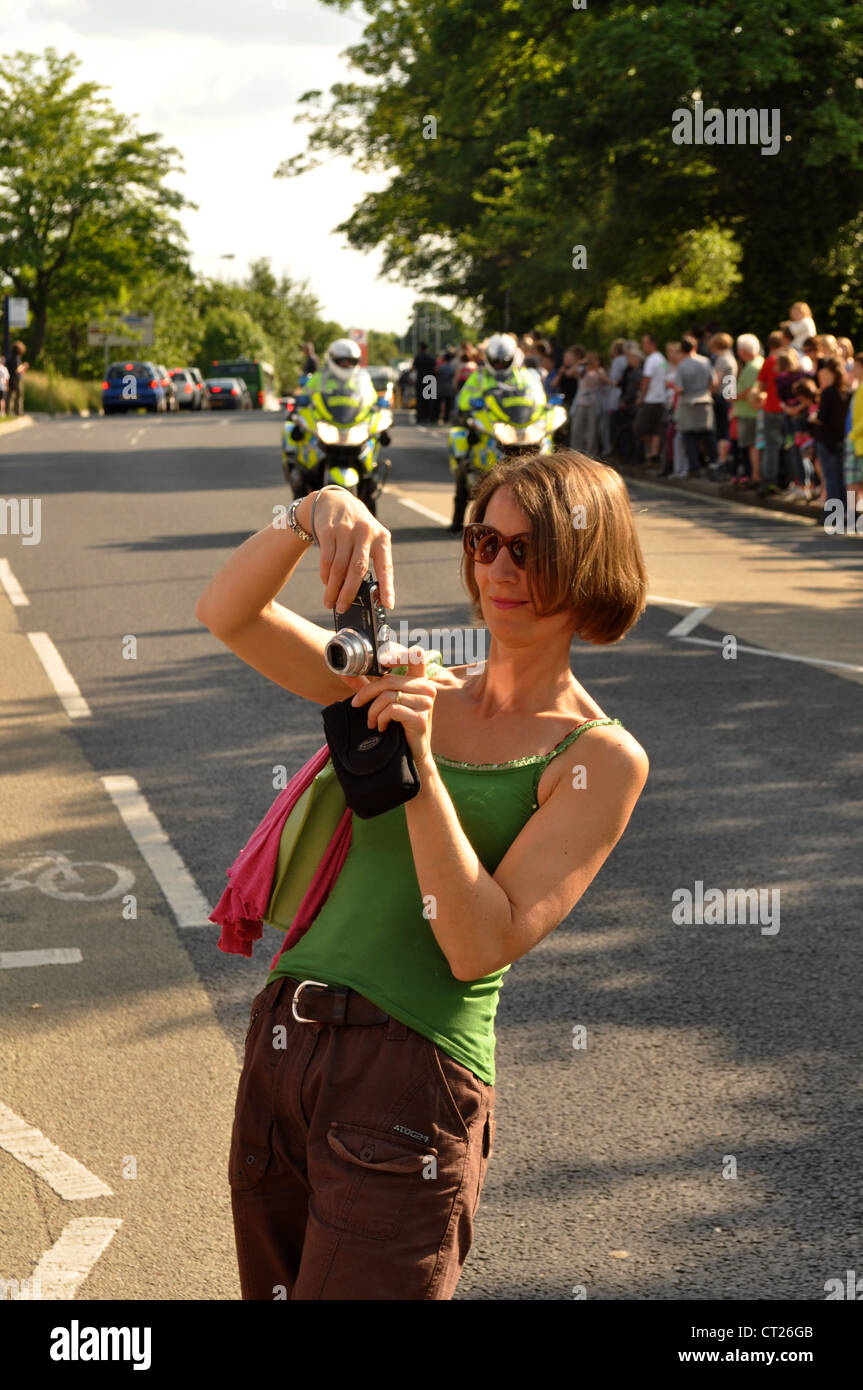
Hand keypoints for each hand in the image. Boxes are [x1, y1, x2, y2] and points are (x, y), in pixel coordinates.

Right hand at [298, 487, 394, 612]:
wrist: (334, 501)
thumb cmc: (356, 528)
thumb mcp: (371, 537)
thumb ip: (372, 559)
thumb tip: (371, 594)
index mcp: (381, 538)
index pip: (386, 566)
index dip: (387, 587)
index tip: (388, 605)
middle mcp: (365, 533)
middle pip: (357, 570)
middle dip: (349, 593)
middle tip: (343, 608)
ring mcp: (346, 531)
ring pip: (339, 568)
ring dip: (333, 588)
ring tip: (331, 601)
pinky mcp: (329, 531)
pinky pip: (327, 559)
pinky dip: (325, 575)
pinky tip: (326, 583)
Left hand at [348, 644, 439, 767]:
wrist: (413, 753)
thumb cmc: (399, 726)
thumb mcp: (386, 702)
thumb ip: (370, 686)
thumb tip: (345, 672)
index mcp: (420, 680)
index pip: (415, 656)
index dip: (398, 654)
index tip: (381, 660)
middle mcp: (427, 688)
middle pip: (389, 680)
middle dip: (366, 693)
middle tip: (356, 704)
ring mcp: (426, 703)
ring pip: (388, 696)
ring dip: (373, 711)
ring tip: (372, 722)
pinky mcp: (421, 718)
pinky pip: (392, 710)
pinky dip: (380, 719)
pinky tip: (381, 727)